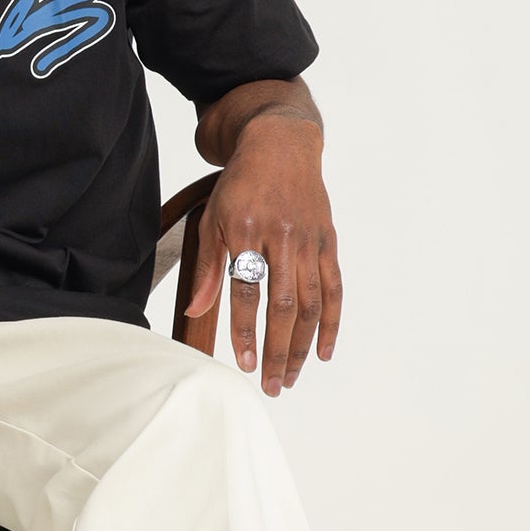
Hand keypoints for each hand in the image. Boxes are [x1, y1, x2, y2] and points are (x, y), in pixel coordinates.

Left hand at [181, 116, 341, 393]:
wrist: (280, 145)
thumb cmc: (240, 186)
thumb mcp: (213, 220)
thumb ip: (209, 268)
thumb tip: (195, 312)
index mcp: (249, 230)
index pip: (247, 291)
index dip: (245, 330)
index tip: (243, 363)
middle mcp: (283, 237)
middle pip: (284, 305)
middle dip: (277, 349)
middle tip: (271, 384)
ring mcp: (309, 241)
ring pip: (311, 303)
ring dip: (301, 344)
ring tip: (290, 377)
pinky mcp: (327, 242)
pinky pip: (334, 288)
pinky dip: (331, 322)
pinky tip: (321, 352)